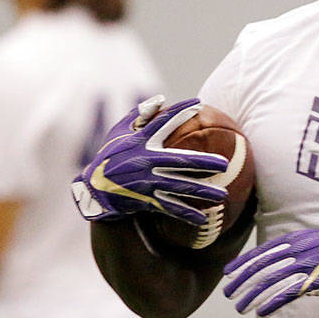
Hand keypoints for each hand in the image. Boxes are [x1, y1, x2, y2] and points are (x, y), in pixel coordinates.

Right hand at [71, 96, 229, 224]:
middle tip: (224, 164)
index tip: (198, 103)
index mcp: (141, 142)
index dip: (180, 111)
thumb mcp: (119, 131)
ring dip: (203, 192)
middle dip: (204, 162)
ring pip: (180, 187)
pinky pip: (170, 207)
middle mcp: (146, 162)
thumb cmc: (109, 155)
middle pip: (181, 160)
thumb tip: (161, 99)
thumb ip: (139, 114)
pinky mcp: (146, 200)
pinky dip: (186, 214)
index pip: (163, 122)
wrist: (93, 188)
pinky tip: (203, 218)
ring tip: (223, 194)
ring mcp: (147, 183)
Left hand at [223, 228, 318, 317]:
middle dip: (242, 281)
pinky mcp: (313, 281)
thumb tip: (274, 258)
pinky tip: (261, 312)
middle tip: (228, 294)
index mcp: (293, 240)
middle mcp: (296, 251)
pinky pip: (288, 293)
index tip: (228, 273)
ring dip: (253, 296)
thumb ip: (292, 248)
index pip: (261, 252)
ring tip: (240, 308)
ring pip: (271, 283)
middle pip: (261, 268)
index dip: (242, 263)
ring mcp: (304, 266)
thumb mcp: (310, 241)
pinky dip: (272, 303)